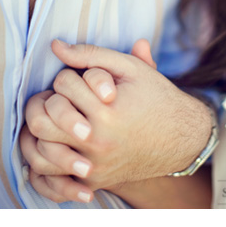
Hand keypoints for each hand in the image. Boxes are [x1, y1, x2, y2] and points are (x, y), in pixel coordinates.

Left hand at [21, 39, 153, 201]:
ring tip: (57, 118)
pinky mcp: (94, 181)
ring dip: (44, 129)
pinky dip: (48, 158)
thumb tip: (54, 45)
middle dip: (48, 103)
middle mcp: (98, 143)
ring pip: (42, 149)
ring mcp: (95, 166)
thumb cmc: (155, 97)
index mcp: (106, 113)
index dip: (69, 77)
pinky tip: (56, 141)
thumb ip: (90, 54)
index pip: (63, 85)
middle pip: (43, 120)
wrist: (183, 138)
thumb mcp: (129, 68)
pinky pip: (54, 175)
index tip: (81, 80)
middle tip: (62, 99)